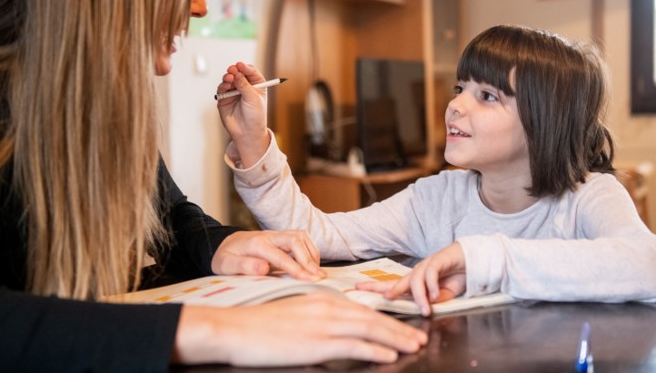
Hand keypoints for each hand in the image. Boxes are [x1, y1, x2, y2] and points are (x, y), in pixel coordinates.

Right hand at [172, 293, 428, 365]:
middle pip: (371, 318)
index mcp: (321, 299)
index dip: (385, 319)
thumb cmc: (260, 325)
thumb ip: (317, 317)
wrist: (236, 329)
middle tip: (419, 337)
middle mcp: (327, 308)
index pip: (361, 309)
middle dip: (398, 329)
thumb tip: (336, 329)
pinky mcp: (316, 343)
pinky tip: (389, 356)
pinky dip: (375, 350)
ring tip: (413, 346)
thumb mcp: (294, 313)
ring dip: (395, 339)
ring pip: (368, 330)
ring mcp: (322, 325)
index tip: (401, 326)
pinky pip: (353, 347)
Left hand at [212, 230, 326, 281]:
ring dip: (312, 253)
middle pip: (295, 239)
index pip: (281, 256)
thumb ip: (243, 266)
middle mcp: (269, 236)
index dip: (297, 268)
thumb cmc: (226, 257)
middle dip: (309, 258)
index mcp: (256, 244)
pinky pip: (301, 238)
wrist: (226, 244)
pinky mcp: (282, 237)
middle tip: (319, 276)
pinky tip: (311, 265)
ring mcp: (277, 235)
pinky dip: (310, 250)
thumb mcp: (225, 265)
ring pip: (301, 236)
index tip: (309, 280)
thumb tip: (264, 268)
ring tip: (317, 272)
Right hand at [216, 61, 269, 166]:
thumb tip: (236, 73)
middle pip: (238, 74)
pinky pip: (222, 89)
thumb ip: (244, 85)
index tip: (240, 65)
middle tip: (232, 70)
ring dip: (228, 77)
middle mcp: (244, 87)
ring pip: (228, 80)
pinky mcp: (224, 99)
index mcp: (256, 85)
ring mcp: (234, 92)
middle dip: (234, 71)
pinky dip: (222, 86)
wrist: (247, 132)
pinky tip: (225, 86)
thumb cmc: (255, 116)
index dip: (245, 68)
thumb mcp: (253, 98)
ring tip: (229, 79)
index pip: (250, 72)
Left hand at [355, 243, 466, 315]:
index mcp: (416, 282)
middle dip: (383, 288)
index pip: (393, 287)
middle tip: (370, 294)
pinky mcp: (438, 259)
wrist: (474, 261)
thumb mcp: (445, 296)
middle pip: (397, 280)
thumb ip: (434, 302)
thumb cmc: (458, 277)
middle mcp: (417, 273)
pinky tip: (436, 294)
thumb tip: (425, 307)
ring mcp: (427, 265)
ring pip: (415, 280)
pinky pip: (431, 273)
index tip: (358, 290)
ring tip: (425, 309)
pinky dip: (432, 284)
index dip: (376, 289)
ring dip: (420, 296)